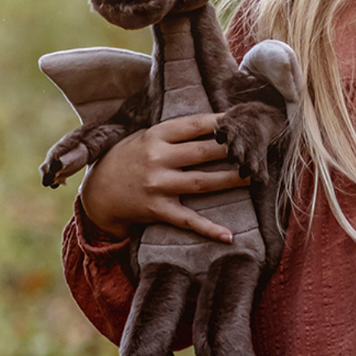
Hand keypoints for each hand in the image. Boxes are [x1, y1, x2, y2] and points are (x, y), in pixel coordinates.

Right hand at [79, 115, 245, 242]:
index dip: (222, 122)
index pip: (195, 125)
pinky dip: (209, 229)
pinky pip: (188, 220)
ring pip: (203, 182)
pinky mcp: (157, 210)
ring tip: (255, 176)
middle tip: (258, 148)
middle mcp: (158, 159)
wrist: (97, 192)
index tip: (243, 120)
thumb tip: (215, 124)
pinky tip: (229, 235)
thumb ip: (176, 133)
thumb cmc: (128, 158)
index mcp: (156, 136)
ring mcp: (158, 185)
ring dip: (231, 180)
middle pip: (204, 152)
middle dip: (233, 150)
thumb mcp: (145, 137)